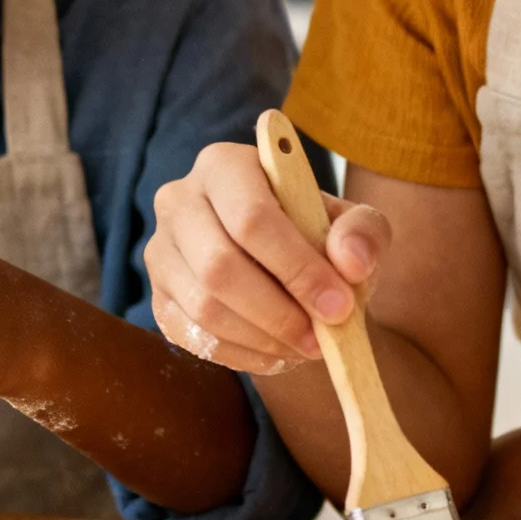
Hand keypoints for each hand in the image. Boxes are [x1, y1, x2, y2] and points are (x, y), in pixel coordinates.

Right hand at [143, 140, 390, 376]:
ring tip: (305, 346)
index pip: (252, 219)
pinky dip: (242, 354)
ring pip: (204, 307)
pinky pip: (193, 336)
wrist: (281, 264)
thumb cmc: (315, 234)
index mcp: (224, 165)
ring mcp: (160, 251)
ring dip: (262, 338)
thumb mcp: (352, 223)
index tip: (339, 306)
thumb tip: (351, 262)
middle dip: (279, 313)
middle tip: (321, 338)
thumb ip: (362, 233)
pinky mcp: (157, 296)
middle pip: (220, 266)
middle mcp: (178, 200)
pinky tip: (276, 352)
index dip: (297, 268)